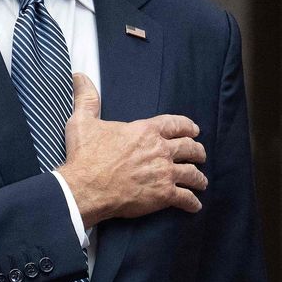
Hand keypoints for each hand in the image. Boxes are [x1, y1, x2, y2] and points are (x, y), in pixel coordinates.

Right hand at [56, 73, 207, 226]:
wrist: (86, 188)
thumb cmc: (85, 156)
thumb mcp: (83, 121)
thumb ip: (87, 99)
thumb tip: (80, 76)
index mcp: (145, 131)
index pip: (175, 124)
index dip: (187, 126)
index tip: (194, 130)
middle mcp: (160, 150)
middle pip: (189, 148)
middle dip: (197, 151)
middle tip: (200, 154)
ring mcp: (164, 173)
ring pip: (191, 173)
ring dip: (199, 177)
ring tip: (201, 181)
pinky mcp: (163, 194)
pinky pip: (185, 198)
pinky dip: (192, 202)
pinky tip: (195, 205)